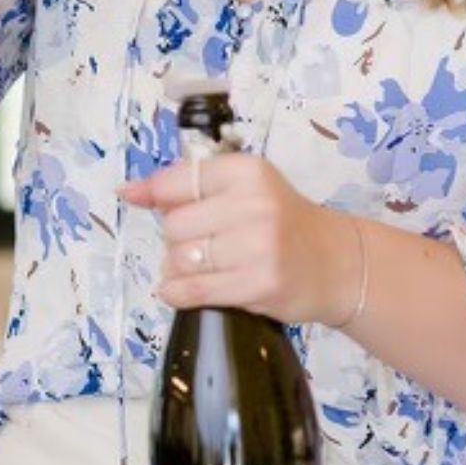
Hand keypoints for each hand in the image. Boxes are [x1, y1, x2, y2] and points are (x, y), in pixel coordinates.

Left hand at [121, 157, 362, 326]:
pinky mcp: (258, 284)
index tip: (138, 198)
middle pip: (174, 225)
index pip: (178, 180)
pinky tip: (187, 289)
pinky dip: (179, 293)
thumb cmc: (283, 223)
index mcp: (249, 171)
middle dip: (177, 238)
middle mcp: (254, 203)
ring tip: (205, 267)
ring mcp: (258, 246)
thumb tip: (130, 192)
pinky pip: (192, 291)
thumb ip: (192, 187)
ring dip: (179, 268)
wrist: (335, 263)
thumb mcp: (247, 189)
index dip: (154, 193)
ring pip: (179, 260)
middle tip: (201, 243)